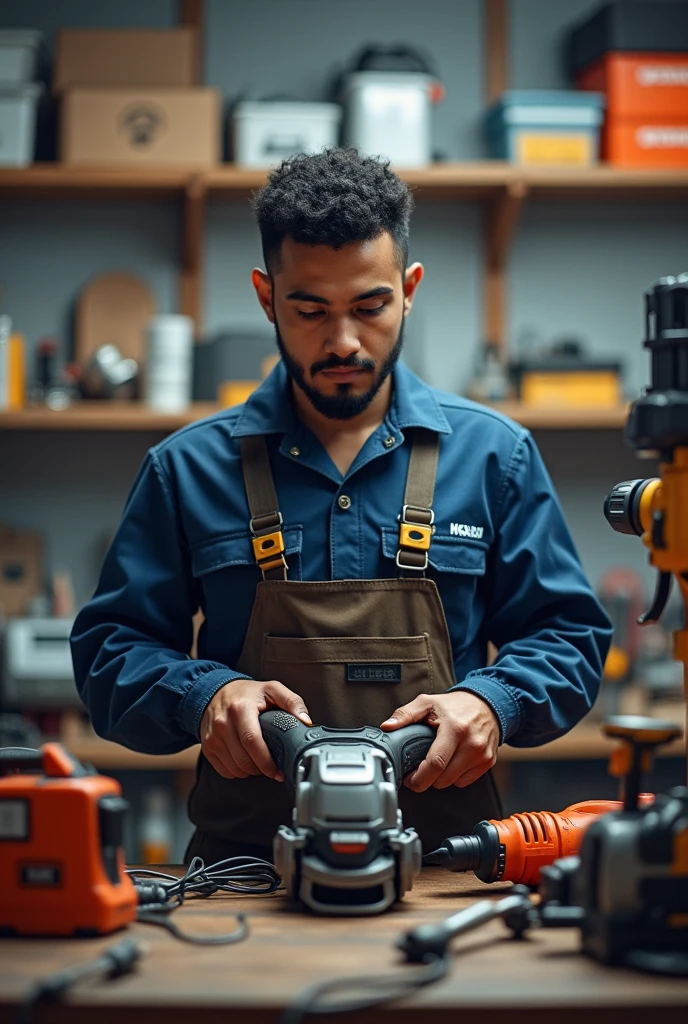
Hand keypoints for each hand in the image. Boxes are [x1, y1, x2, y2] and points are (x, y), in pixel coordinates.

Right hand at [200, 679, 310, 781]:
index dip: (267, 761)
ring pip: (235, 769)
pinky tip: (246, 761)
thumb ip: (292, 701)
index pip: (252, 741)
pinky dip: (238, 771)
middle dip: (261, 769)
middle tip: (272, 767)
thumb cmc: (246, 693)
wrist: (215, 692)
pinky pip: (225, 771)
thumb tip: (305, 721)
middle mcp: (223, 724)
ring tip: (259, 762)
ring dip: (250, 772)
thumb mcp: (271, 689)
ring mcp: (212, 737)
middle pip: (243, 760)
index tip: (278, 771)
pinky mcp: (207, 747)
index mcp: (240, 709)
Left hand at [380, 691, 498, 791]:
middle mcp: (472, 744)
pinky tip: (451, 762)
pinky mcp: (488, 762)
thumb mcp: (427, 702)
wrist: (487, 704)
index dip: (419, 778)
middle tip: (418, 771)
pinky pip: (465, 781)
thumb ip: (405, 714)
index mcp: (455, 729)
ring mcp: (482, 755)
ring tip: (436, 762)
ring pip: (453, 783)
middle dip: (427, 779)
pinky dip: (455, 777)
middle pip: (443, 778)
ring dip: (440, 778)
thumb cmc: (456, 705)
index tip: (409, 780)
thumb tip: (387, 727)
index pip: (436, 763)